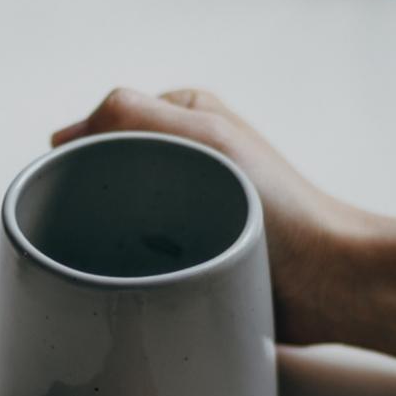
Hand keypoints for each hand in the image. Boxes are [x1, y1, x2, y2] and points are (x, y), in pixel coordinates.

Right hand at [53, 88, 395, 373]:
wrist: (329, 281)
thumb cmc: (281, 208)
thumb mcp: (206, 137)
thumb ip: (135, 114)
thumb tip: (66, 135)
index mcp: (187, 117)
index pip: (104, 124)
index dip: (79, 154)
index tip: (67, 188)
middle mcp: (186, 157)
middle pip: (106, 172)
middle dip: (89, 198)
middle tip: (83, 230)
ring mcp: (189, 207)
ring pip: (118, 216)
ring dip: (107, 237)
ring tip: (107, 258)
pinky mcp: (193, 253)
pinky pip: (140, 255)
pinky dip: (128, 265)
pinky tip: (125, 281)